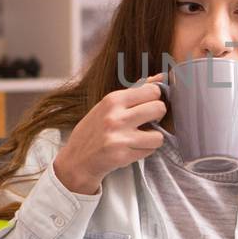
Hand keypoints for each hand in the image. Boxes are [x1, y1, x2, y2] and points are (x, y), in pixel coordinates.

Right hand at [52, 77, 165, 193]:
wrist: (76, 161)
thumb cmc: (94, 131)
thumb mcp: (108, 106)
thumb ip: (135, 91)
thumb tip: (161, 77)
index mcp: (112, 100)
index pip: (153, 90)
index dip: (155, 99)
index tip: (148, 106)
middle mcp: (115, 117)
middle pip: (159, 108)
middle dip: (158, 117)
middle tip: (148, 122)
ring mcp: (119, 137)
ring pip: (159, 135)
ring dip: (153, 139)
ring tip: (140, 139)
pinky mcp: (122, 156)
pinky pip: (149, 151)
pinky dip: (144, 151)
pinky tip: (132, 149)